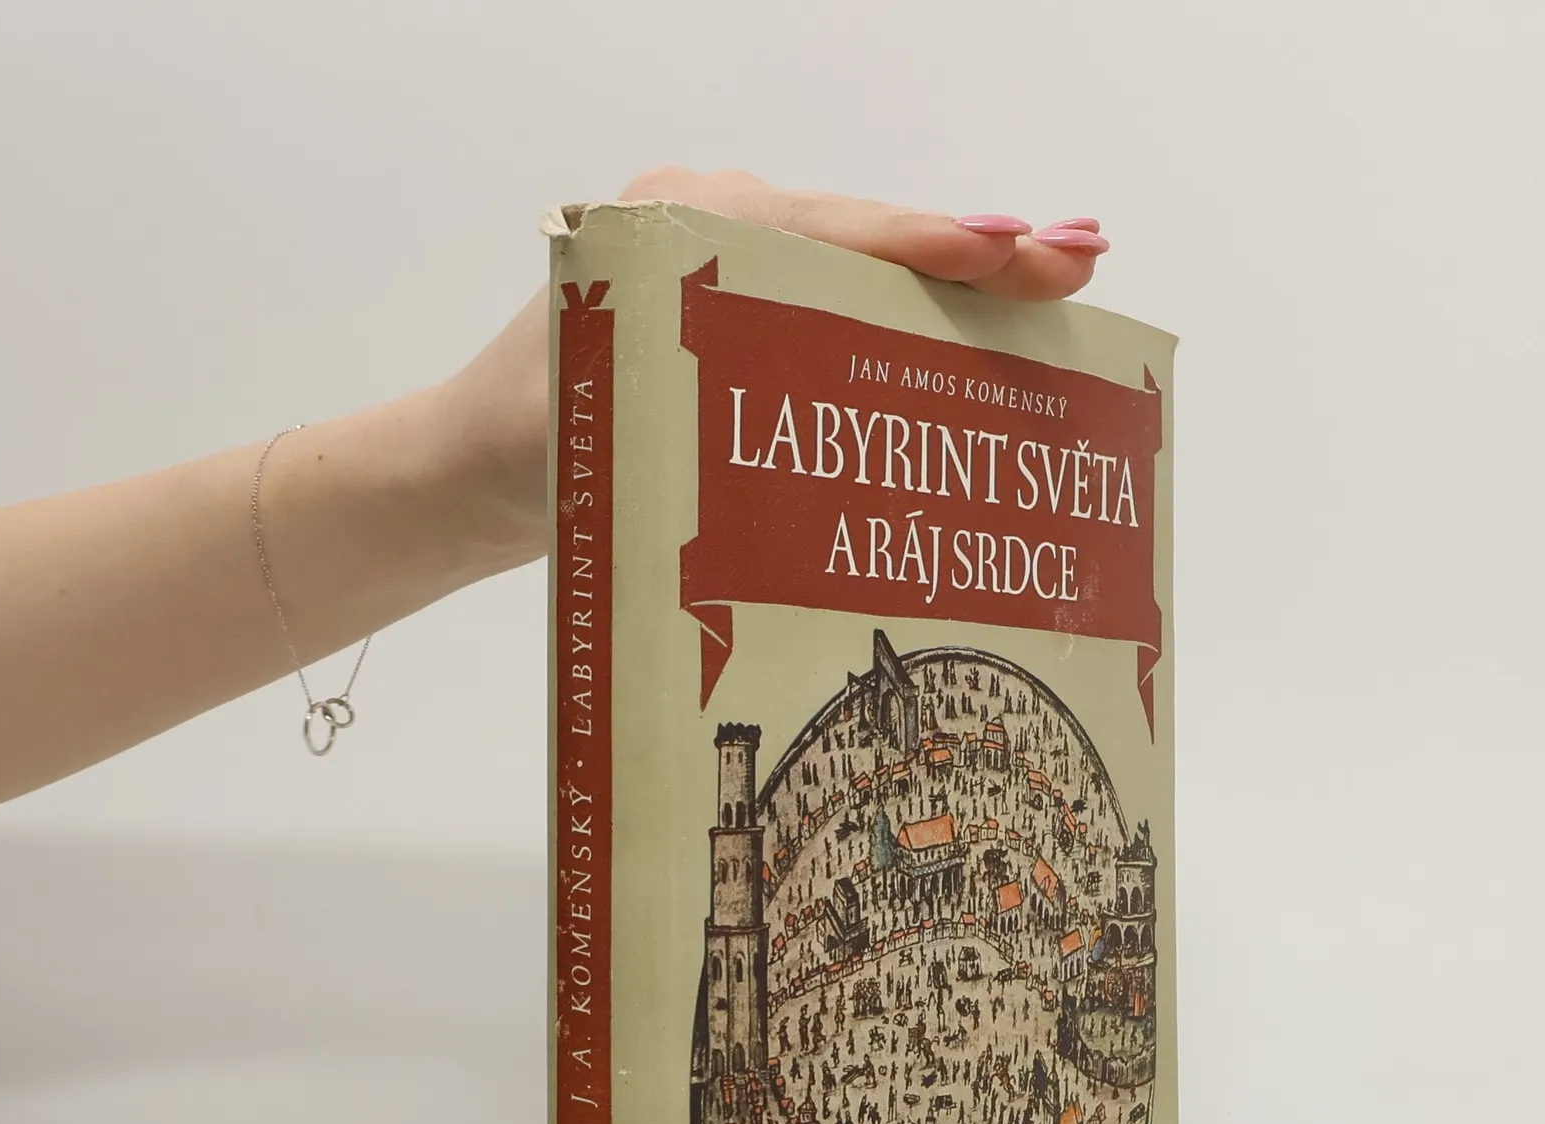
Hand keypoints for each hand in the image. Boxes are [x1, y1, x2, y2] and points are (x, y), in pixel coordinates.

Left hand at [447, 170, 1111, 567]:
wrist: (464, 476)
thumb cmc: (525, 453)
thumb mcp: (601, 421)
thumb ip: (697, 389)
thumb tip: (820, 382)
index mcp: (680, 229)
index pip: (829, 228)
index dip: (927, 244)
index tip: (1014, 247)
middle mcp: (713, 226)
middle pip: (867, 237)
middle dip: (977, 250)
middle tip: (1081, 259)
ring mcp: (729, 264)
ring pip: (865, 266)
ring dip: (961, 280)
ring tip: (1059, 281)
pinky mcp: (737, 312)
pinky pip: (841, 302)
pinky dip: (912, 315)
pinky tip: (983, 329)